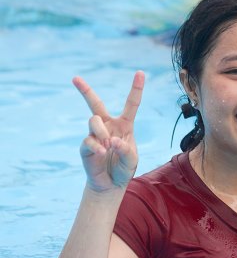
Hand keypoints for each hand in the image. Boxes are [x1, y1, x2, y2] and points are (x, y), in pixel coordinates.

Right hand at [74, 72, 143, 192]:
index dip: (136, 88)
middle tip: (75, 78)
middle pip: (95, 104)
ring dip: (102, 132)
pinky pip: (89, 140)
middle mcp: (108, 126)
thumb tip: (112, 140)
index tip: (140, 72)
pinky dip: (98, 146)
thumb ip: (126, 149)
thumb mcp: (132, 159)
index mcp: (125, 125)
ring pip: (94, 121)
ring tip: (108, 146)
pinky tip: (103, 153)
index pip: (131, 104)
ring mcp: (95, 134)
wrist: (111, 184)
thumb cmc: (125, 168)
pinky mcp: (86, 146)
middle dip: (85, 90)